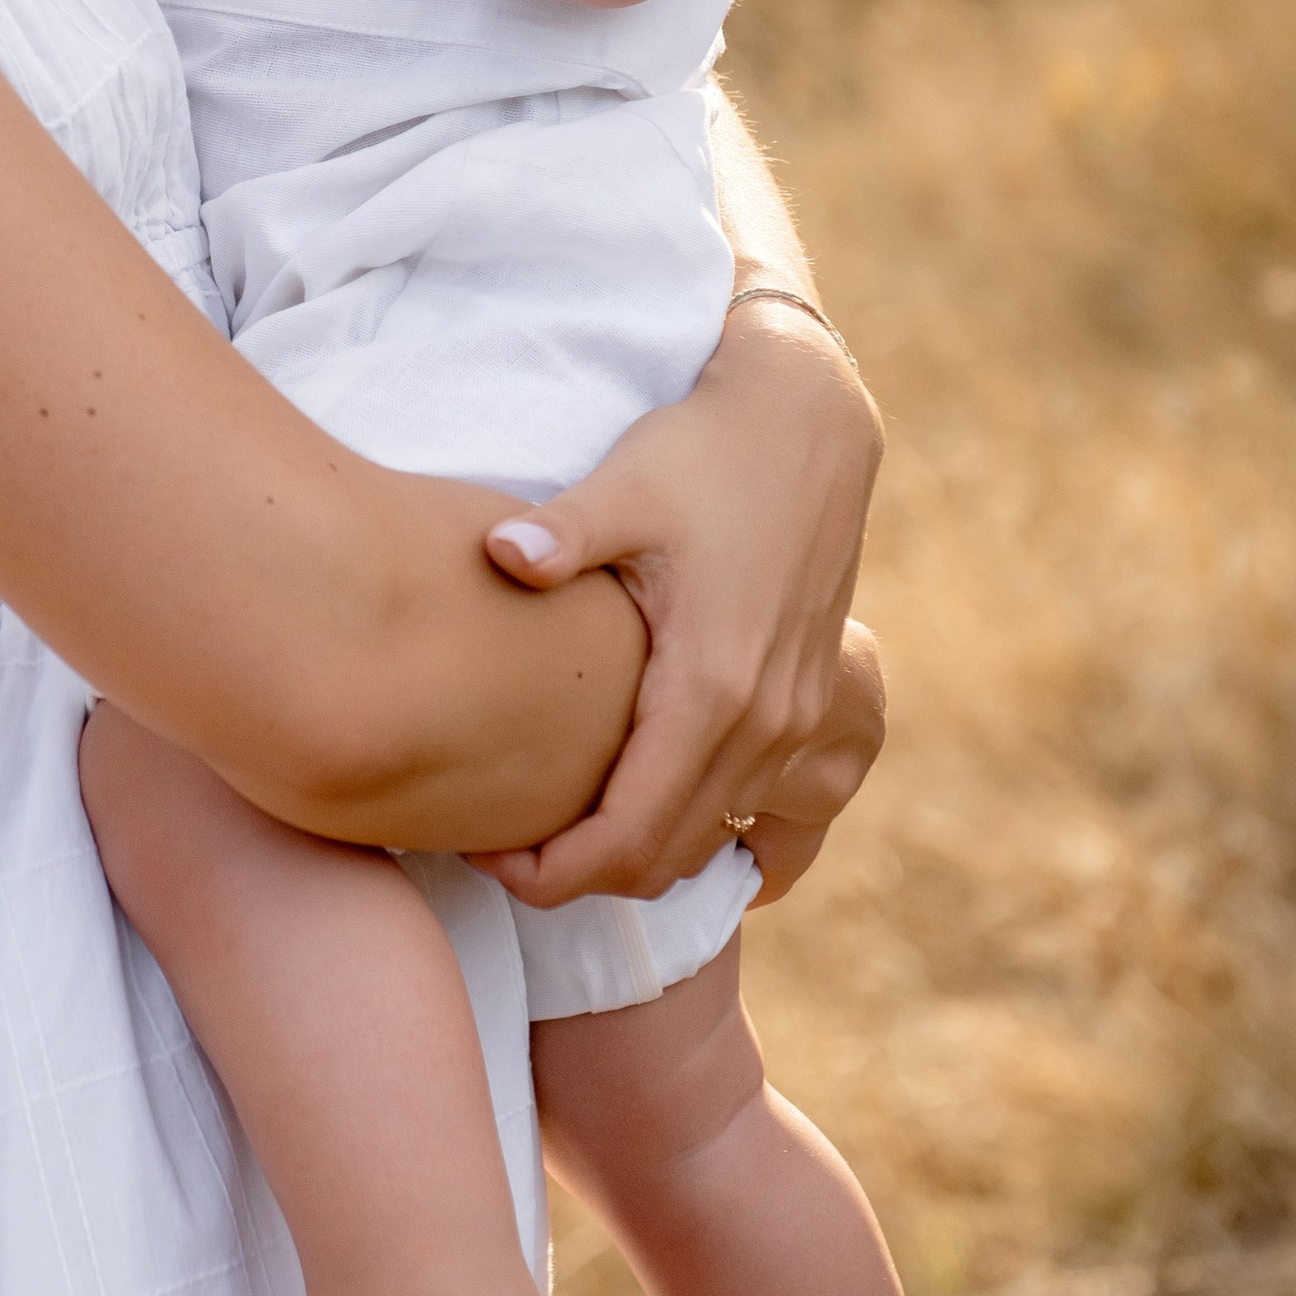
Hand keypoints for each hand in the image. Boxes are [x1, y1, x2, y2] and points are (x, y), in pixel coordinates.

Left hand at [465, 305, 885, 909]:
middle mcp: (764, 721)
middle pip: (665, 858)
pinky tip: (656, 828)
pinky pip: (769, 817)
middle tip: (502, 849)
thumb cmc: (703, 450)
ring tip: (560, 826)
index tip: (486, 857)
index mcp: (710, 687)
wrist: (806, 421)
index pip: (627, 836)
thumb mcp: (627, 485)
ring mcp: (797, 719)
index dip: (552, 872)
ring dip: (639, 853)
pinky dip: (712, 838)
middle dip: (581, 874)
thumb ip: (562, 533)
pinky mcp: (810, 704)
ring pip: (710, 841)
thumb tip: (500, 553)